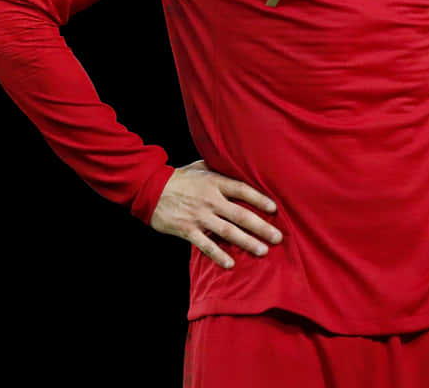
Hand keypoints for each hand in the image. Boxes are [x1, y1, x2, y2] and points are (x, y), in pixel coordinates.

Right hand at [150, 159, 282, 268]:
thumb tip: (238, 164)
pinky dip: (218, 255)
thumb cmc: (180, 177)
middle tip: (277, 237)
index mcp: (214, 182)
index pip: (242, 190)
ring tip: (263, 251)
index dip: (259, 199)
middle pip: (240, 214)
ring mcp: (199, 216)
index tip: (274, 209)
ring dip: (247, 242)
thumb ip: (220, 168)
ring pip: (227, 232)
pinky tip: (231, 264)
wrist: (151, 189)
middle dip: (261, 227)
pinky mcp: (187, 230)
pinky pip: (206, 245)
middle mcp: (210, 200)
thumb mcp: (201, 166)